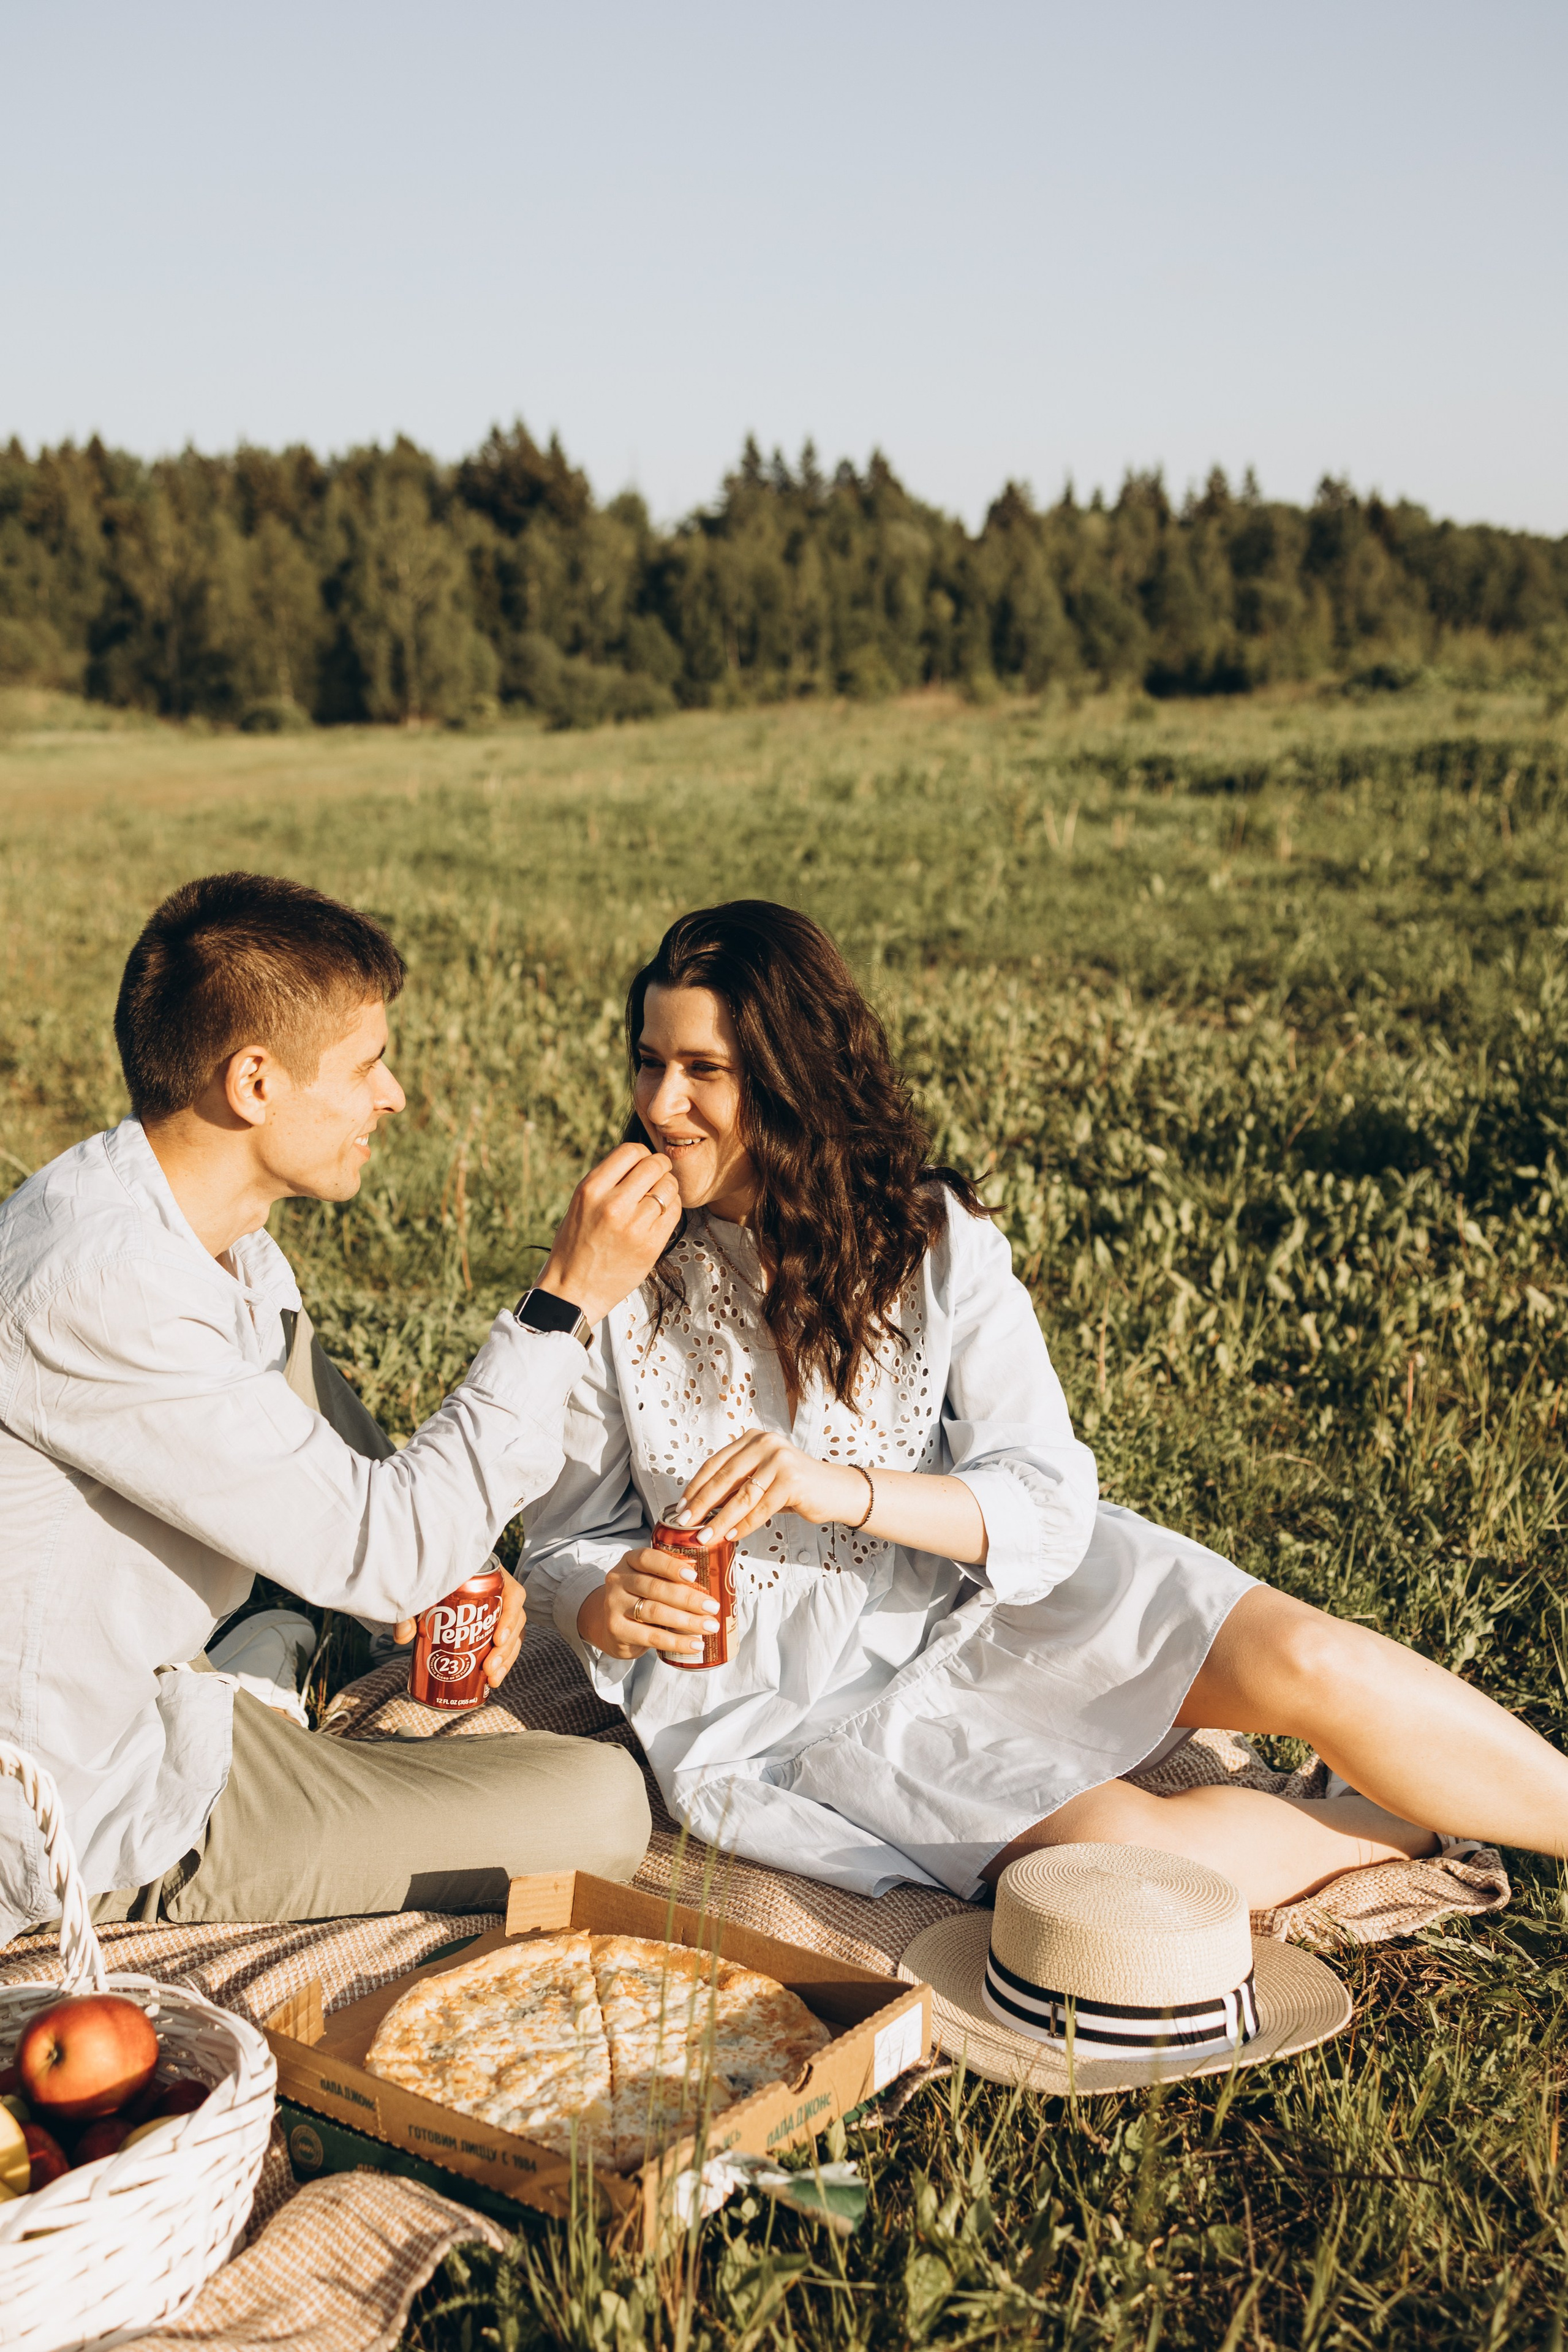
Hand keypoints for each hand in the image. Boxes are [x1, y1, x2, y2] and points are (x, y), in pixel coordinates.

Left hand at [394, 1564, 525, 1690]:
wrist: (431, 1575)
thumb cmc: (431, 1579)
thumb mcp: (421, 1591)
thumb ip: (409, 1609)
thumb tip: (403, 1637)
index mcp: (492, 1577)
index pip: (513, 1596)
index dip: (510, 1618)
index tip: (497, 1639)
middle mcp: (501, 1594)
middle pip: (516, 1623)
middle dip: (505, 1650)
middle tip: (488, 1669)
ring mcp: (499, 1612)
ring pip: (513, 1638)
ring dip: (506, 1661)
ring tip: (492, 1679)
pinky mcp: (493, 1628)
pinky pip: (506, 1646)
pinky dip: (501, 1663)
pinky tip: (491, 1680)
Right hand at [533, 1143, 681, 1326]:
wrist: (574, 1290)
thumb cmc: (576, 1245)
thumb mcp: (581, 1205)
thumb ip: (607, 1182)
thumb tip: (640, 1160)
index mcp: (591, 1190)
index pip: (630, 1150)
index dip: (642, 1154)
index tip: (643, 1163)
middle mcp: (613, 1205)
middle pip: (654, 1165)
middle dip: (660, 1167)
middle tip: (658, 1176)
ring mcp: (634, 1226)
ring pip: (669, 1187)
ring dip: (668, 1188)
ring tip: (658, 1198)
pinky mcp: (651, 1245)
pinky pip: (674, 1212)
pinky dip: (672, 1206)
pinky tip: (661, 1213)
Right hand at [577, 1547, 719, 1659]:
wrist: (613, 1626)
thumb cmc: (641, 1598)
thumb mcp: (650, 1580)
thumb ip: (671, 1578)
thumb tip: (710, 1584)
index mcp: (629, 1561)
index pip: (648, 1559)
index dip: (671, 1566)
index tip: (694, 1576)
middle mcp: (618, 1581)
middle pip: (655, 1588)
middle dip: (688, 1598)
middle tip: (713, 1607)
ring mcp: (614, 1606)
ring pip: (655, 1612)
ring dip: (687, 1621)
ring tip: (709, 1626)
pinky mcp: (617, 1630)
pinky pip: (651, 1637)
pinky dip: (677, 1642)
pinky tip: (695, 1644)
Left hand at [669, 1429, 870, 1544]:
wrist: (835, 1490)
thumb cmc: (794, 1487)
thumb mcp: (761, 1479)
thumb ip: (735, 1486)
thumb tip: (700, 1508)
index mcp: (753, 1439)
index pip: (716, 1463)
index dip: (696, 1486)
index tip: (681, 1506)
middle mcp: (765, 1443)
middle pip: (724, 1478)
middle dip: (701, 1503)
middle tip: (685, 1522)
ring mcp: (779, 1460)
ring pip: (742, 1496)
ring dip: (720, 1520)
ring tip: (705, 1536)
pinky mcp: (791, 1480)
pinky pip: (761, 1508)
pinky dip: (744, 1525)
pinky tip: (732, 1536)